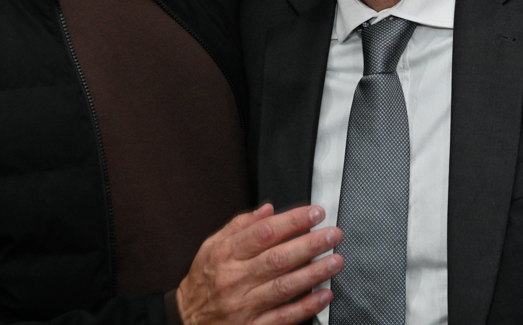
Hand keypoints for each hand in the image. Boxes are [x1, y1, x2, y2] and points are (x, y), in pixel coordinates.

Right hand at [176, 204, 342, 324]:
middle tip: (332, 234)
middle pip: (278, 258)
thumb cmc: (202, 282)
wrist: (187, 321)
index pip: (264, 233)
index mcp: (225, 255)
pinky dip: (306, 306)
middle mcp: (235, 279)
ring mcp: (244, 305)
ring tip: (335, 261)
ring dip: (314, 273)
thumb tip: (268, 210)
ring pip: (284, 287)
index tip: (314, 214)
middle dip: (310, 244)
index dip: (292, 221)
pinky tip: (324, 294)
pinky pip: (284, 316)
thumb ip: (239, 226)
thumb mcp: (211, 247)